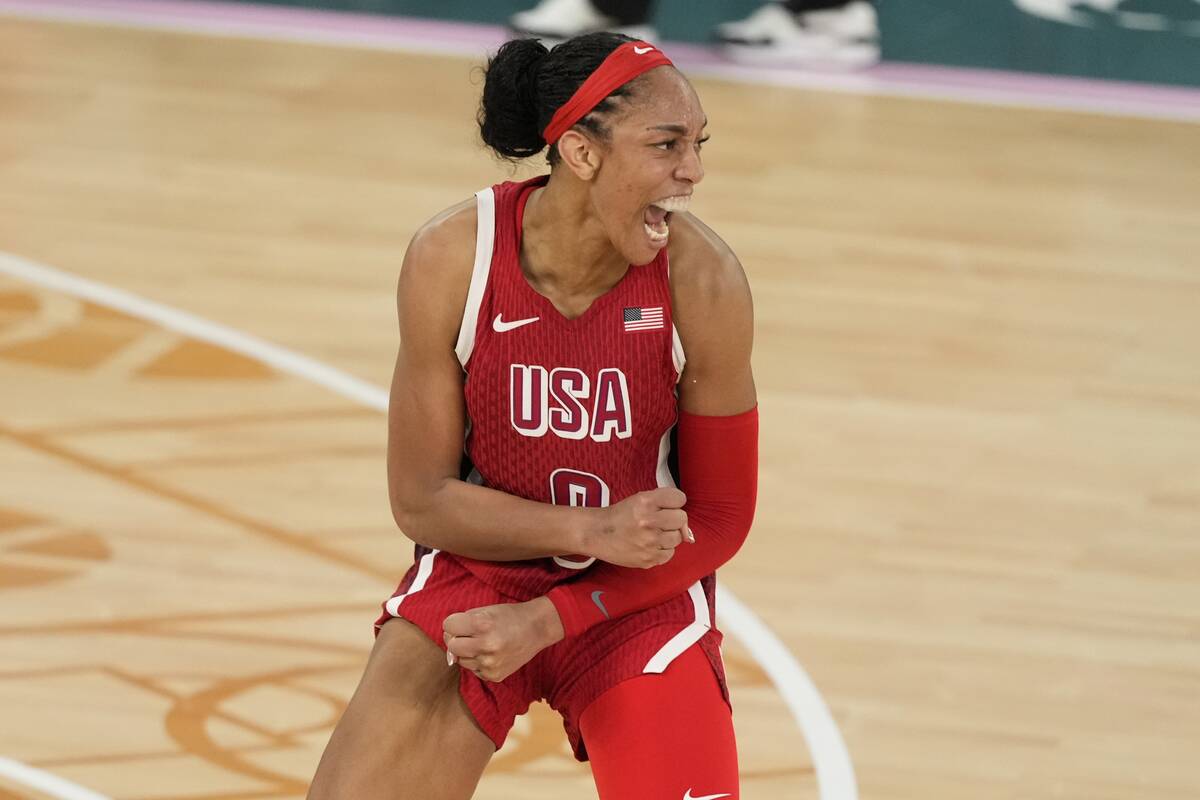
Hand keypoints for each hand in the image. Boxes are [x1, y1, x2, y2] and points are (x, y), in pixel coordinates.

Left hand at [443, 596, 564, 682]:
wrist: (537, 629)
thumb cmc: (509, 616)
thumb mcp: (485, 610)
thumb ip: (463, 622)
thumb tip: (448, 639)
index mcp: (482, 624)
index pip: (448, 626)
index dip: (453, 623)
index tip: (461, 622)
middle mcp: (485, 646)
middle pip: (451, 646)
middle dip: (457, 639)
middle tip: (469, 634)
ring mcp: (490, 664)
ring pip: (461, 660)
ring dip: (468, 652)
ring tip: (484, 643)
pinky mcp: (494, 676)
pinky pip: (474, 670)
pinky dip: (478, 662)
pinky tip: (492, 653)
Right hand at [585, 487, 693, 568]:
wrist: (597, 534)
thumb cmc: (621, 515)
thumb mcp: (640, 499)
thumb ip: (666, 504)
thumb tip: (688, 531)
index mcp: (646, 502)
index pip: (679, 498)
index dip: (674, 502)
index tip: (665, 506)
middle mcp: (648, 521)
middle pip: (682, 518)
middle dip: (672, 519)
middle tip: (658, 521)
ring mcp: (649, 542)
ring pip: (678, 538)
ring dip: (668, 535)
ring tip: (652, 534)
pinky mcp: (648, 559)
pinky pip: (670, 554)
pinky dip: (662, 550)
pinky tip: (649, 545)